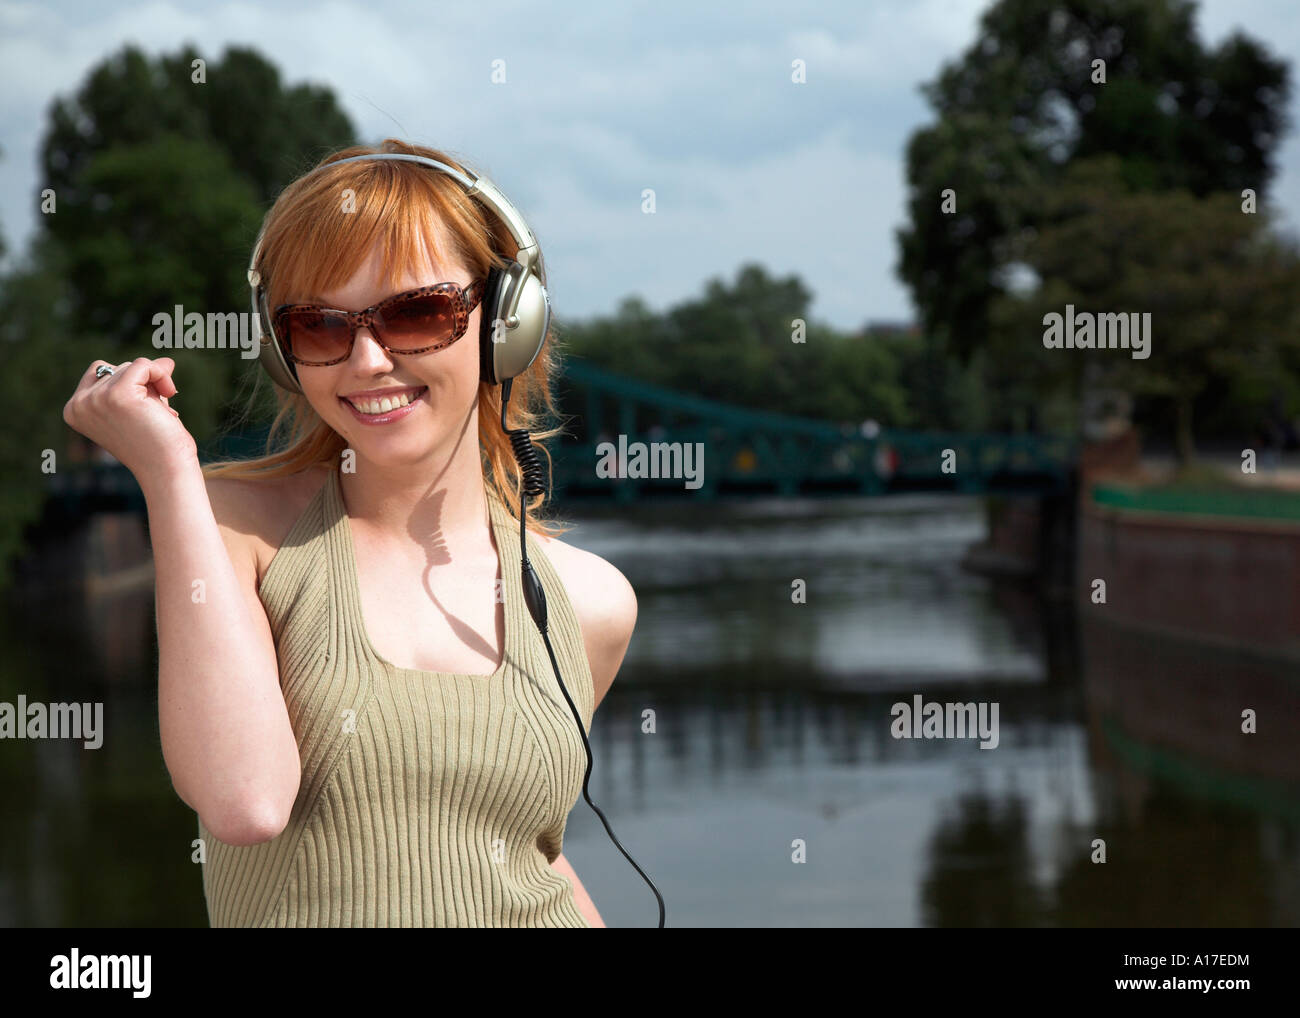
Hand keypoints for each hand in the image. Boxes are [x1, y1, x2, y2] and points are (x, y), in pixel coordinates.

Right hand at [63, 357, 197, 483]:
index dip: (129, 384)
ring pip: (131, 366)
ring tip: (159, 413)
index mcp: (74, 409)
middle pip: (115, 368)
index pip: (101, 372)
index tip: (143, 412)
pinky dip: (161, 375)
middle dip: (142, 385)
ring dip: (153, 385)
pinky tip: (170, 393)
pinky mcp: (119, 394)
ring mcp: (96, 398)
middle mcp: (79, 404)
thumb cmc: (157, 444)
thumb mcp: (142, 406)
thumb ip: (143, 383)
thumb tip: (167, 360)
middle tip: (154, 415)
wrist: (166, 469)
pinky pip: (144, 365)